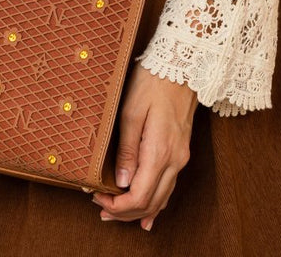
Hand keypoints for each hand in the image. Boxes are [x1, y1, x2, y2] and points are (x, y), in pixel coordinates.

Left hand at [92, 62, 196, 230]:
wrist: (182, 66)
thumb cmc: (153, 83)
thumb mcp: (132, 112)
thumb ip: (127, 150)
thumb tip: (121, 182)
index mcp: (160, 152)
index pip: (139, 196)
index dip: (117, 205)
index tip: (98, 199)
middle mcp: (175, 160)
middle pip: (150, 203)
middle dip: (125, 212)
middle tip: (101, 209)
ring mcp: (181, 157)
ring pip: (162, 198)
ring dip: (139, 210)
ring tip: (116, 213)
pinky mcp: (182, 151)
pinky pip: (169, 186)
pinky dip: (156, 202)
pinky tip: (148, 213)